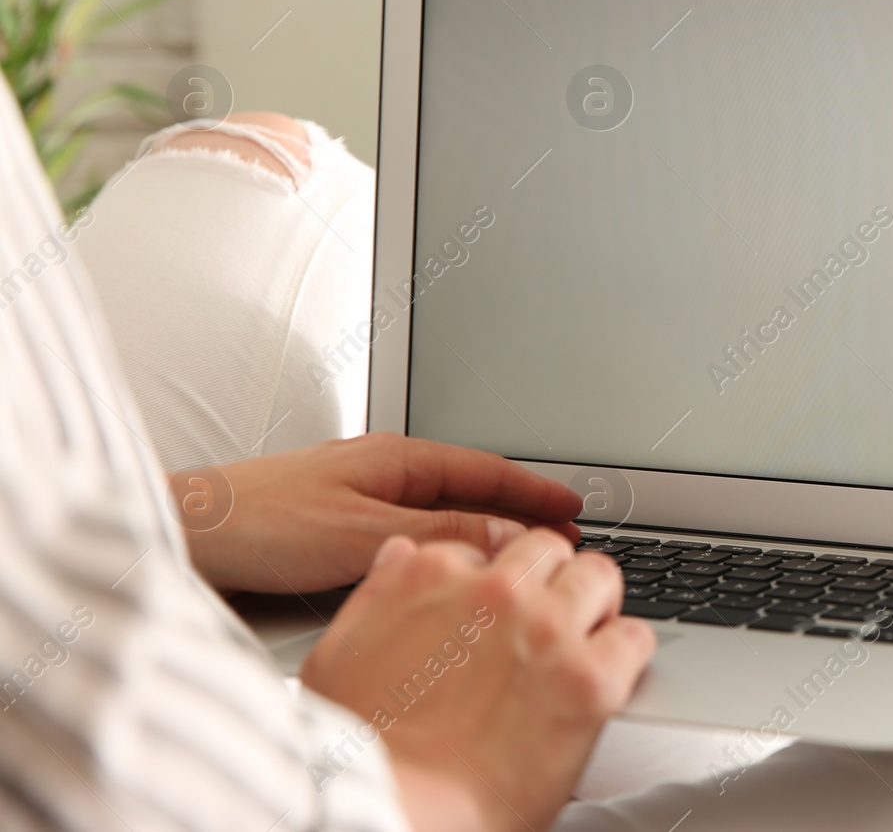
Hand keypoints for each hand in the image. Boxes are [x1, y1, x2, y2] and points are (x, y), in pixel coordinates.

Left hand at [173, 432, 582, 593]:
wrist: (186, 533)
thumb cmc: (259, 524)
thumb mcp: (364, 534)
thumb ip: (440, 537)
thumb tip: (506, 537)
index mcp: (397, 458)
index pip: (487, 471)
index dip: (535, 492)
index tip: (574, 509)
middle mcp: (383, 469)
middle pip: (471, 488)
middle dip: (520, 510)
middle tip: (561, 538)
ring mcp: (361, 493)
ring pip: (442, 510)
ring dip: (484, 528)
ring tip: (520, 554)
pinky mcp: (340, 523)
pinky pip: (414, 528)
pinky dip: (446, 544)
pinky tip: (450, 568)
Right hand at [301, 530, 655, 831]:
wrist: (396, 810)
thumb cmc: (361, 751)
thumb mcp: (339, 654)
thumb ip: (379, 593)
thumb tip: (400, 555)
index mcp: (433, 576)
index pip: (487, 549)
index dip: (496, 582)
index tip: (501, 607)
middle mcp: (496, 591)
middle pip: (549, 552)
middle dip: (552, 579)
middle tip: (552, 616)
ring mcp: (548, 630)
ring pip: (598, 578)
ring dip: (593, 604)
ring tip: (586, 637)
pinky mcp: (589, 679)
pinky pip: (634, 637)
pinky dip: (626, 652)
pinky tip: (609, 672)